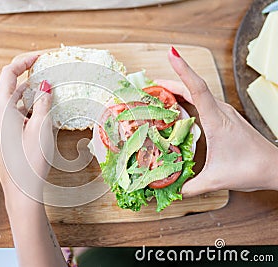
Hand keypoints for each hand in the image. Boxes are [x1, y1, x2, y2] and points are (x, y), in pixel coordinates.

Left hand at [0, 55, 53, 200]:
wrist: (21, 191)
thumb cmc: (31, 161)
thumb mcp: (41, 127)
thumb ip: (43, 101)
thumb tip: (44, 85)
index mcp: (0, 109)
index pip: (8, 73)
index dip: (24, 61)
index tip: (39, 57)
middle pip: (9, 87)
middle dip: (29, 80)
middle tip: (47, 76)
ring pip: (12, 102)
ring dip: (28, 96)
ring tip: (47, 96)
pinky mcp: (0, 136)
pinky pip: (11, 115)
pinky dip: (25, 110)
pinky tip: (39, 114)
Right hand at [155, 47, 277, 196]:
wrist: (276, 167)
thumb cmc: (251, 168)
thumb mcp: (217, 180)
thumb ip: (191, 186)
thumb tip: (172, 191)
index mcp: (217, 120)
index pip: (198, 88)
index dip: (183, 71)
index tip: (171, 54)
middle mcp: (221, 111)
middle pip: (193, 87)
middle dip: (170, 82)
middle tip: (149, 84)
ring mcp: (224, 113)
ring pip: (198, 94)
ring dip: (179, 90)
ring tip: (159, 94)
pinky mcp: (226, 118)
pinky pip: (203, 102)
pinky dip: (188, 100)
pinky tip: (179, 109)